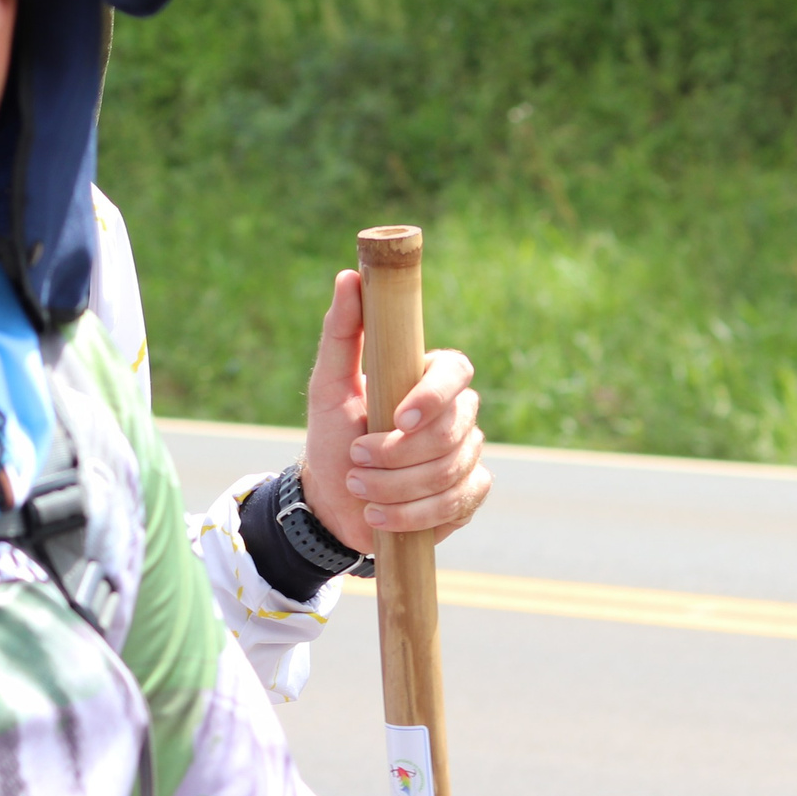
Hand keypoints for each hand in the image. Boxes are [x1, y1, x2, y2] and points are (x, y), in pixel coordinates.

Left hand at [300, 269, 489, 556]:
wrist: (332, 502)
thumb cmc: (331, 436)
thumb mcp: (328, 385)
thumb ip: (342, 332)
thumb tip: (348, 277)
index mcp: (429, 377)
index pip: (457, 372)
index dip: (433, 396)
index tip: (398, 418)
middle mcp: (457, 413)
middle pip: (454, 430)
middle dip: (398, 455)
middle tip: (355, 460)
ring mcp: (467, 455)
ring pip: (451, 472)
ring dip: (395, 487)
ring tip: (358, 489)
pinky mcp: (468, 495)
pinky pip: (457, 503)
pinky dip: (412, 516)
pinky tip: (379, 518)